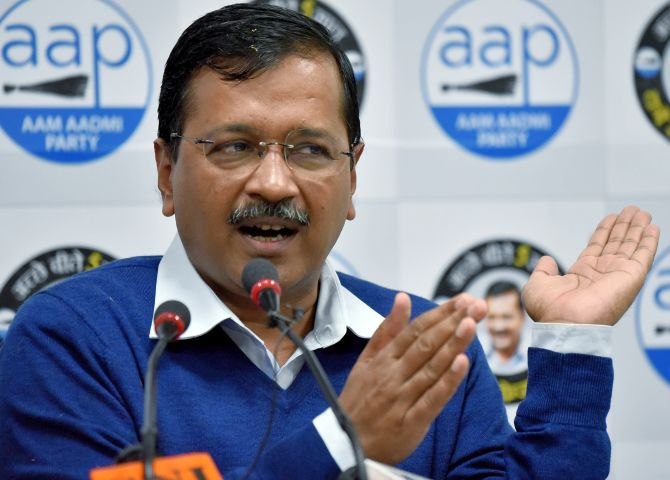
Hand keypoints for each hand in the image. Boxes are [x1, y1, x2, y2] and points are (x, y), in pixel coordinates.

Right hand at [338, 292, 485, 463]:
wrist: (344, 443)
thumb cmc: (358, 400)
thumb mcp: (366, 361)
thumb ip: (387, 330)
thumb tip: (402, 298)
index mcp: (383, 358)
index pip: (416, 330)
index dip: (440, 313)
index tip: (463, 300)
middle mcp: (393, 374)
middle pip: (426, 344)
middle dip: (453, 322)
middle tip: (477, 305)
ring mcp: (402, 398)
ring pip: (432, 367)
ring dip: (453, 344)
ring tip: (472, 324)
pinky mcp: (411, 422)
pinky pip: (432, 399)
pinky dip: (447, 381)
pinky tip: (463, 363)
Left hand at [523, 205, 659, 325]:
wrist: (564, 324)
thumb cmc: (550, 311)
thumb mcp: (538, 284)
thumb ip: (544, 270)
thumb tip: (547, 261)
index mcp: (581, 275)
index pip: (596, 248)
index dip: (604, 232)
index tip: (611, 218)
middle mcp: (601, 274)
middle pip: (616, 244)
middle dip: (624, 227)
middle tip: (631, 210)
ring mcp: (617, 275)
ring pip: (630, 246)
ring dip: (637, 228)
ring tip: (642, 213)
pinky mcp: (630, 277)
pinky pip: (642, 255)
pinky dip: (648, 241)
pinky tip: (652, 228)